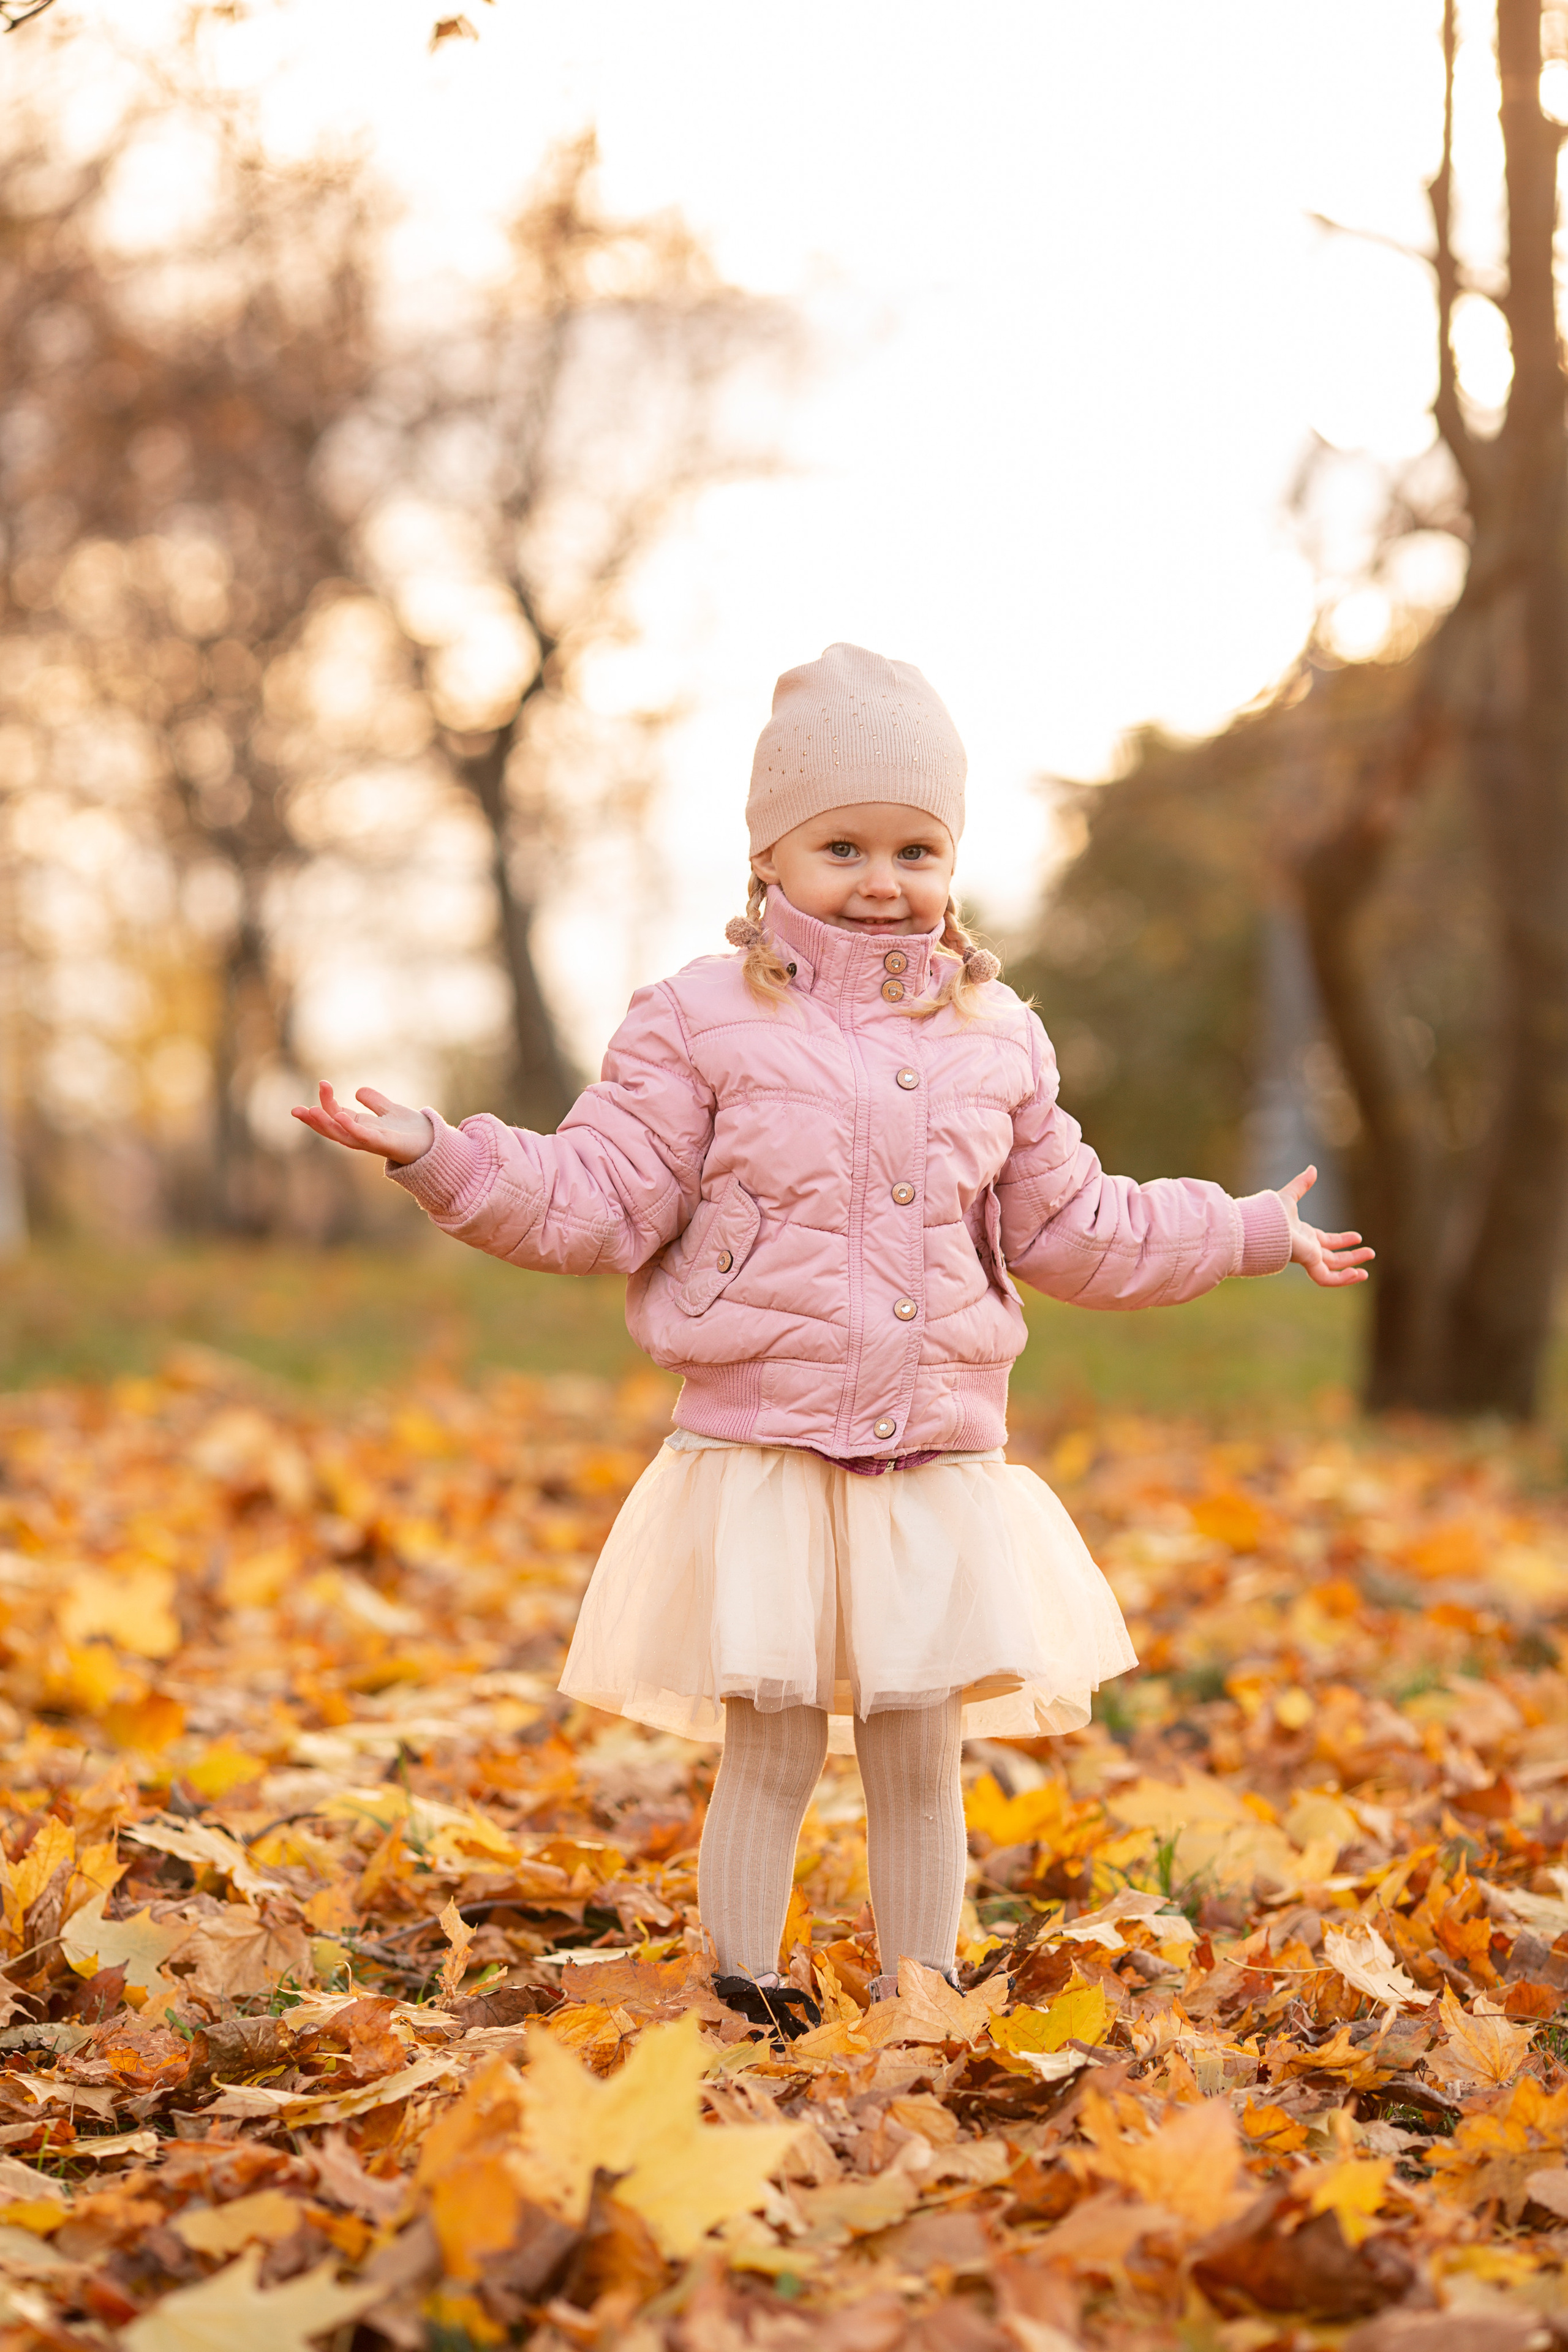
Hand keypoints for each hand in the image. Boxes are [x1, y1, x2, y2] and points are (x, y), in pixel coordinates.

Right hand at [291, 1082, 433, 1164]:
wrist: (435, 1144)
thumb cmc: (412, 1131)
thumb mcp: (390, 1110)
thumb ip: (375, 1101)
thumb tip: (358, 1091)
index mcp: (362, 1128)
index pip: (335, 1118)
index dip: (322, 1107)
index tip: (314, 1091)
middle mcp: (363, 1137)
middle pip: (332, 1130)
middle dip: (314, 1121)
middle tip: (296, 1109)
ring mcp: (373, 1143)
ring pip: (343, 1136)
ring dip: (326, 1124)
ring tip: (313, 1111)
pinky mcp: (386, 1144)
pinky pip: (365, 1137)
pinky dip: (351, 1128)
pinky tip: (341, 1116)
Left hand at [1279, 1166, 1373, 1287]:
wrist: (1261, 1227)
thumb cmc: (1269, 1213)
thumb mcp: (1290, 1196)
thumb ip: (1302, 1184)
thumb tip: (1313, 1168)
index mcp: (1304, 1235)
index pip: (1327, 1241)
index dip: (1342, 1240)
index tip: (1358, 1237)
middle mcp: (1307, 1249)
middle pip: (1333, 1257)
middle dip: (1352, 1256)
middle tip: (1370, 1252)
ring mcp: (1308, 1258)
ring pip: (1333, 1269)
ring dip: (1351, 1269)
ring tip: (1366, 1271)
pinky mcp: (1309, 1264)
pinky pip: (1328, 1279)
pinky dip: (1343, 1279)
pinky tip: (1358, 1274)